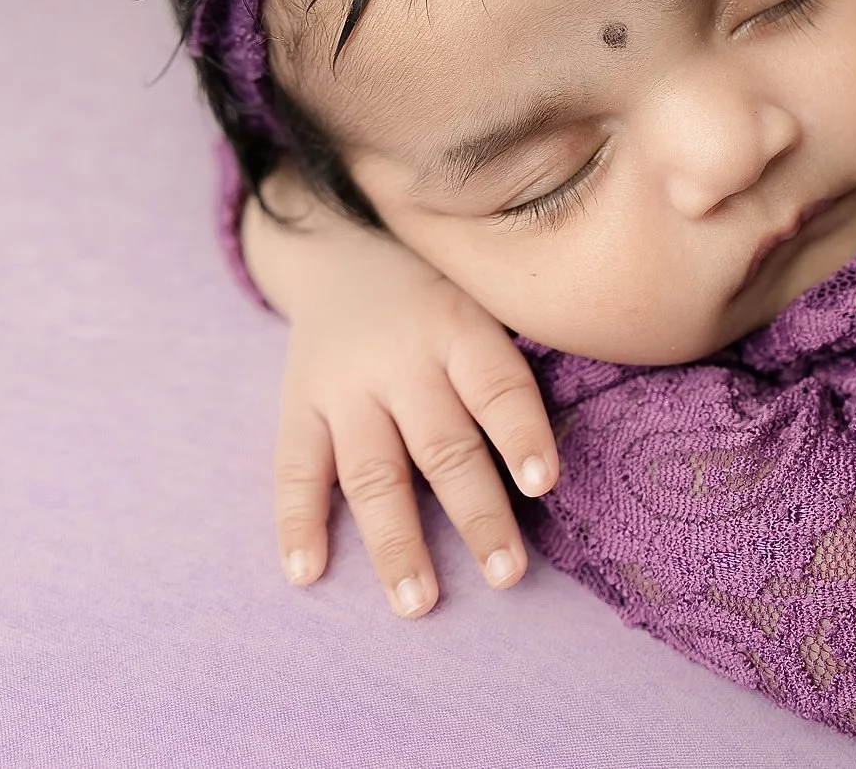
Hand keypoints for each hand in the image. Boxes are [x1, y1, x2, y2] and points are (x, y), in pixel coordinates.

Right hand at [243, 177, 559, 617]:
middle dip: (476, 514)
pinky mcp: (297, 405)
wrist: (344, 251)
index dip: (521, 432)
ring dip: (394, 541)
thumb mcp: (485, 304)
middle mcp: (402, 358)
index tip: (545, 484)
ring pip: (371, 471)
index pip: (497, 384)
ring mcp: (344, 384)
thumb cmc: (443, 300)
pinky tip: (308, 572)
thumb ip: (509, 370)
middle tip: (507, 575)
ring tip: (417, 602)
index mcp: (460, 329)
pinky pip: (294, 467)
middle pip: (442, 445)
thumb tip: (560, 461)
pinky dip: (297, 522)